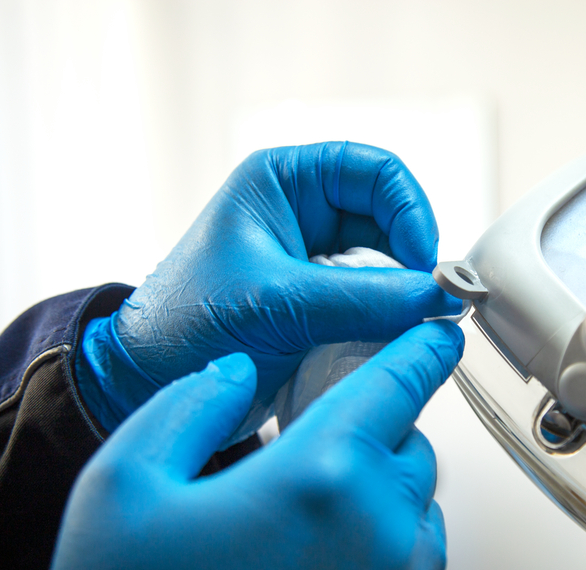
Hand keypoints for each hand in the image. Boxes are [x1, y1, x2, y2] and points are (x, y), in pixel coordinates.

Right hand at [45, 320, 463, 569]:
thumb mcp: (121, 489)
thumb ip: (188, 409)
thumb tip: (237, 373)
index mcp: (318, 480)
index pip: (396, 387)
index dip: (419, 351)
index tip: (436, 337)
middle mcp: (379, 536)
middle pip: (411, 449)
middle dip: (375, 437)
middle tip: (317, 452)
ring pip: (420, 511)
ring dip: (382, 498)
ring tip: (310, 521)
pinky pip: (414, 569)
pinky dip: (385, 551)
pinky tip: (319, 567)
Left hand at [78, 141, 460, 440]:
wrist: (148, 383)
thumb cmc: (183, 323)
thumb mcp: (277, 302)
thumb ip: (364, 299)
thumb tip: (437, 299)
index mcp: (282, 181)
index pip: (374, 170)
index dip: (411, 209)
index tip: (424, 261)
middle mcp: (303, 213)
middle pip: (390, 218)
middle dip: (413, 257)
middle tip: (430, 299)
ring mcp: (315, 260)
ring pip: (388, 263)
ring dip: (404, 292)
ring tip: (413, 323)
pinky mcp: (321, 303)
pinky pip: (375, 301)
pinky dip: (390, 319)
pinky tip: (392, 339)